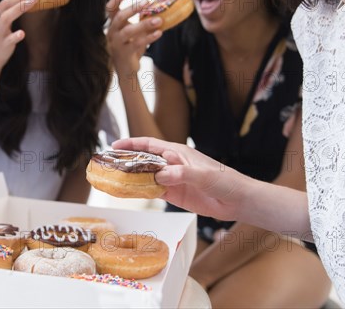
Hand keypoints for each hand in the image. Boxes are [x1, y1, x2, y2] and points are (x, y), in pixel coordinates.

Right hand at [106, 0, 162, 75]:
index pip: (110, 9)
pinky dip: (149, 37)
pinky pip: (136, 43)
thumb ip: (141, 21)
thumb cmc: (131, 48)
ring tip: (159, 20)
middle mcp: (112, 33)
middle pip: (119, 17)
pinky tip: (159, 33)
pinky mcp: (124, 54)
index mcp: (113, 25)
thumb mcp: (134, 33)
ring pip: (129, 31)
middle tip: (147, 1)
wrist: (127, 71)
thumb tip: (158, 8)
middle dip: (133, 8)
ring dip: (144, 24)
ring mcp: (116, 44)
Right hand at [112, 137, 247, 220]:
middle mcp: (172, 164)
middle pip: (143, 160)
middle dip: (126, 161)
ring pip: (145, 176)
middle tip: (107, 165)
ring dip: (130, 178)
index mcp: (178, 152)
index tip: (114, 145)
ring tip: (112, 180)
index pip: (149, 145)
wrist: (237, 200)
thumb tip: (161, 175)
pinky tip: (129, 194)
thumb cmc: (224, 181)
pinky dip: (140, 192)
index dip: (131, 144)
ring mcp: (172, 179)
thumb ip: (182, 174)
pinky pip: (153, 191)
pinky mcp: (174, 194)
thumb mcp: (203, 175)